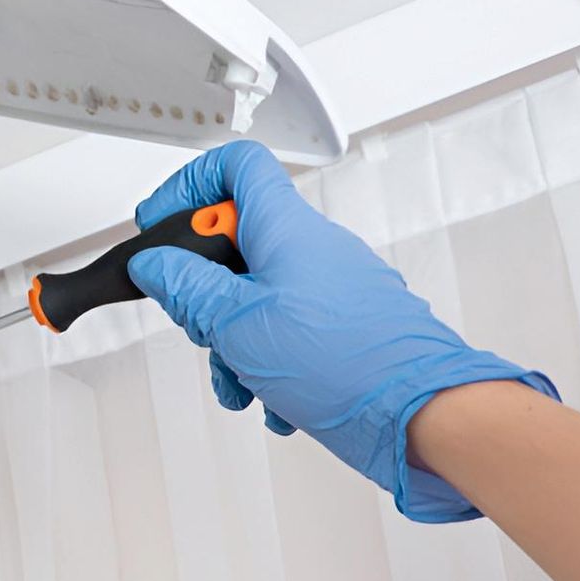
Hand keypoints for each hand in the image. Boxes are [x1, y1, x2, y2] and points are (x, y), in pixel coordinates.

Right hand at [126, 140, 558, 521]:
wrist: (423, 414)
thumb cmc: (346, 360)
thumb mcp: (235, 322)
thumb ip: (186, 286)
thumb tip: (156, 264)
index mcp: (284, 226)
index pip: (234, 166)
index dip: (189, 186)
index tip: (162, 224)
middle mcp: (312, 248)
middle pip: (235, 244)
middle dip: (204, 294)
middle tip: (200, 323)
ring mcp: (331, 288)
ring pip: (257, 298)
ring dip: (233, 343)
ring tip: (239, 382)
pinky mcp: (345, 327)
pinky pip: (288, 333)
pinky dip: (269, 365)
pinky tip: (273, 401)